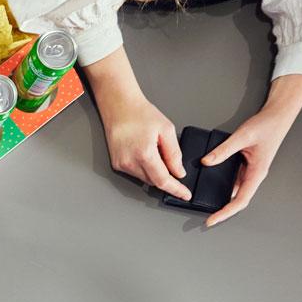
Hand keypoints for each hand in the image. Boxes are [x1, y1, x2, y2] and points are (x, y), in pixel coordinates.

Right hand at [85, 53, 189, 200]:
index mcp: (144, 154)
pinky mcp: (117, 164)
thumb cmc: (140, 114)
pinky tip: (144, 151)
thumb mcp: (166, 129)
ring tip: (153, 149)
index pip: (163, 180)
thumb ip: (174, 153)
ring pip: (145, 178)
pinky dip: (144, 167)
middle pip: (154, 181)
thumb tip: (179, 172)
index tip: (185, 195)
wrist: (119, 107)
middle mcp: (130, 163)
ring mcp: (122, 165)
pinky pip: (135, 173)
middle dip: (166, 176)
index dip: (176, 189)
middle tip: (170, 161)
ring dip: (154, 171)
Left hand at [200, 75, 301, 227]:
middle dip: (223, 211)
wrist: (278, 115)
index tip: (213, 219)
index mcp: (257, 172)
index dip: (226, 212)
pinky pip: (234, 180)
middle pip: (238, 200)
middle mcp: (254, 174)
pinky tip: (213, 186)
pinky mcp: (247, 165)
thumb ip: (224, 150)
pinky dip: (223, 186)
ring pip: (236, 191)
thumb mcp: (243, 136)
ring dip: (223, 199)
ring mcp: (251, 171)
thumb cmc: (267, 125)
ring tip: (208, 205)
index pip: (241, 200)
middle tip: (208, 218)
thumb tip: (207, 161)